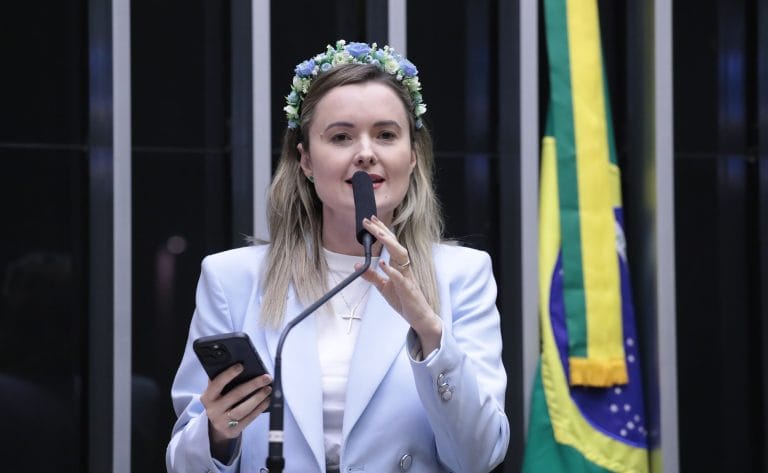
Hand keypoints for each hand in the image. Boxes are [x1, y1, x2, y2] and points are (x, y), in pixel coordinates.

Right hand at [200, 364, 271, 458]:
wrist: (218, 426)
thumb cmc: (221, 401)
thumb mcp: (216, 393)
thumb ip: (222, 380)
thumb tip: (239, 364)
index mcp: (207, 396)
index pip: (217, 383)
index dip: (229, 374)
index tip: (242, 366)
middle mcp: (213, 410)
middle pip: (235, 395)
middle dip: (253, 384)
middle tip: (266, 377)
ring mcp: (222, 421)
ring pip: (243, 409)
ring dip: (258, 397)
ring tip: (268, 389)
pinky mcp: (232, 430)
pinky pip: (248, 418)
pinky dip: (259, 408)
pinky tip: (267, 400)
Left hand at [359, 216, 441, 352]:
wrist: (418, 316)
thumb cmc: (403, 300)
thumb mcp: (383, 286)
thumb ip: (371, 276)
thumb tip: (358, 265)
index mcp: (399, 265)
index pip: (390, 244)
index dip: (381, 231)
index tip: (371, 220)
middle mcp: (404, 267)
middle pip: (394, 244)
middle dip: (382, 232)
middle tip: (370, 221)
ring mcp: (407, 277)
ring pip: (400, 256)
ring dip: (389, 244)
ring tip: (378, 235)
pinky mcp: (408, 289)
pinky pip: (400, 278)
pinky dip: (392, 270)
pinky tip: (383, 264)